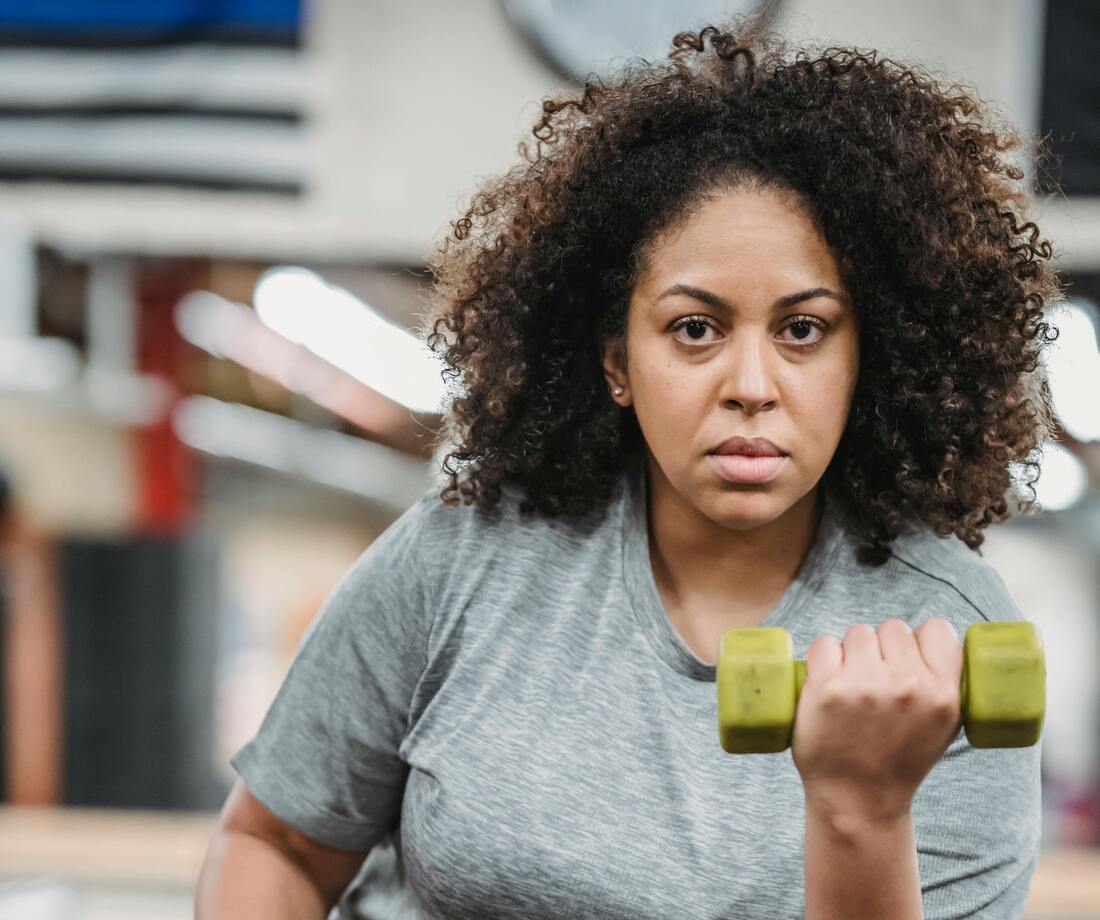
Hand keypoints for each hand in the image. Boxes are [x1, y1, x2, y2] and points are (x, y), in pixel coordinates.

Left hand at [791, 618, 963, 821]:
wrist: (857, 799)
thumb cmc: (898, 759)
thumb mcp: (943, 727)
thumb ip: (941, 683)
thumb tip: (928, 637)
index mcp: (943, 694)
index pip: (938, 629)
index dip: (920, 640)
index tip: (909, 657)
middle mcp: (907, 685)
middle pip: (894, 628)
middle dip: (883, 648)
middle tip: (876, 681)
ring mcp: (864, 684)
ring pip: (858, 633)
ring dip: (852, 652)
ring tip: (852, 686)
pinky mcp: (825, 687)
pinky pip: (824, 643)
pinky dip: (823, 657)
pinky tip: (828, 682)